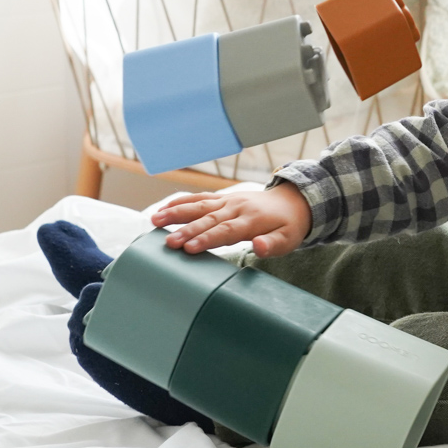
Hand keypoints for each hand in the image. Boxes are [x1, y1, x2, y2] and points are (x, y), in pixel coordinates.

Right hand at [151, 183, 310, 256]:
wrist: (292, 201)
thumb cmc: (288, 226)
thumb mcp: (288, 239)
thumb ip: (273, 244)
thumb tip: (259, 247)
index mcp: (252, 220)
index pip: (226, 231)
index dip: (207, 239)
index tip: (189, 248)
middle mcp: (236, 207)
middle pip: (208, 219)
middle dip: (186, 230)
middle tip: (167, 242)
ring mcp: (228, 201)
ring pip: (199, 205)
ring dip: (176, 212)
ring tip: (155, 220)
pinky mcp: (222, 199)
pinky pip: (200, 198)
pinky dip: (181, 202)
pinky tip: (164, 208)